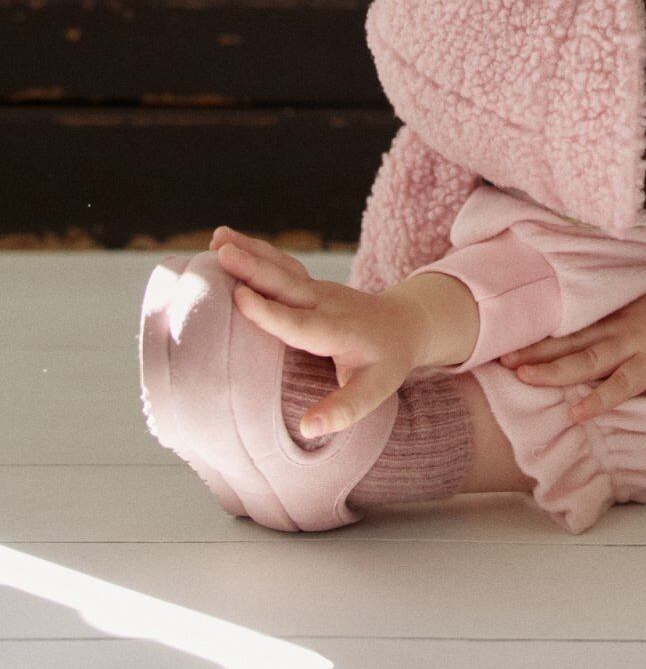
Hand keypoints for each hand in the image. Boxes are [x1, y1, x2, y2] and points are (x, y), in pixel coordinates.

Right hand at [211, 224, 420, 438]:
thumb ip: (343, 409)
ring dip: (249, 251)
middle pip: (285, 284)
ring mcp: (317, 289)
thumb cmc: (387, 362)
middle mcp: (325, 303)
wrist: (406, 323)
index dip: (268, 312)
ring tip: (217, 238)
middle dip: (253, 268)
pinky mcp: (309, 283)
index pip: (297, 323)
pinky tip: (227, 240)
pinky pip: (280, 265)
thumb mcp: (374, 390)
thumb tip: (308, 429)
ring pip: (281, 267)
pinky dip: (254, 250)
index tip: (239, 297)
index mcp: (336, 331)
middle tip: (222, 253)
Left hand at [496, 255, 645, 422]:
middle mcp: (621, 328)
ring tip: (523, 380)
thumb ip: (636, 325)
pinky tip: (578, 412)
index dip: (544, 337)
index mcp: (621, 317)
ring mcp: (636, 344)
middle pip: (570, 342)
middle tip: (499, 361)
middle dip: (535, 353)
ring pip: (586, 360)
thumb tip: (620, 339)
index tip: (514, 343)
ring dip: (553, 370)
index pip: (575, 329)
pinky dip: (598, 399)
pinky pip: (622, 384)